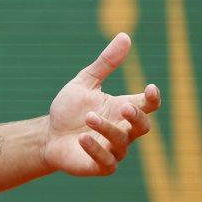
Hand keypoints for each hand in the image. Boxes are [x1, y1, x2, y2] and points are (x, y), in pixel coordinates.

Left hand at [42, 33, 160, 175]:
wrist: (49, 134)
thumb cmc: (71, 109)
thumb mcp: (86, 82)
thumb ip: (106, 63)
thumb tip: (125, 35)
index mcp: (123, 109)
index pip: (146, 105)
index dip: (152, 99)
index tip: (150, 88)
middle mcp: (123, 131)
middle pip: (143, 126)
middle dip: (135, 116)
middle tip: (123, 105)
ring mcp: (114, 150)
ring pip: (122, 142)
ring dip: (106, 129)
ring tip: (88, 117)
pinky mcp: (100, 166)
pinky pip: (106, 162)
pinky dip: (95, 150)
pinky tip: (82, 138)